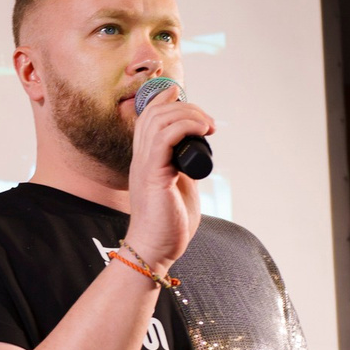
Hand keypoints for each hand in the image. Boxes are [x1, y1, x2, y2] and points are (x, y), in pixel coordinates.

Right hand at [123, 86, 214, 271]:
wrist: (156, 250)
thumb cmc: (169, 224)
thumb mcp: (181, 185)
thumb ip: (184, 166)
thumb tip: (198, 152)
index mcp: (146, 159)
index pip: (147, 117)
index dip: (164, 100)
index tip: (187, 101)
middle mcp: (141, 158)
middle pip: (154, 113)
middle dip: (185, 107)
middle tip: (208, 123)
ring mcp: (144, 165)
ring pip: (158, 120)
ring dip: (188, 115)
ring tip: (208, 126)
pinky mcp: (153, 175)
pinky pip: (164, 138)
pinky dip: (185, 127)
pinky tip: (201, 132)